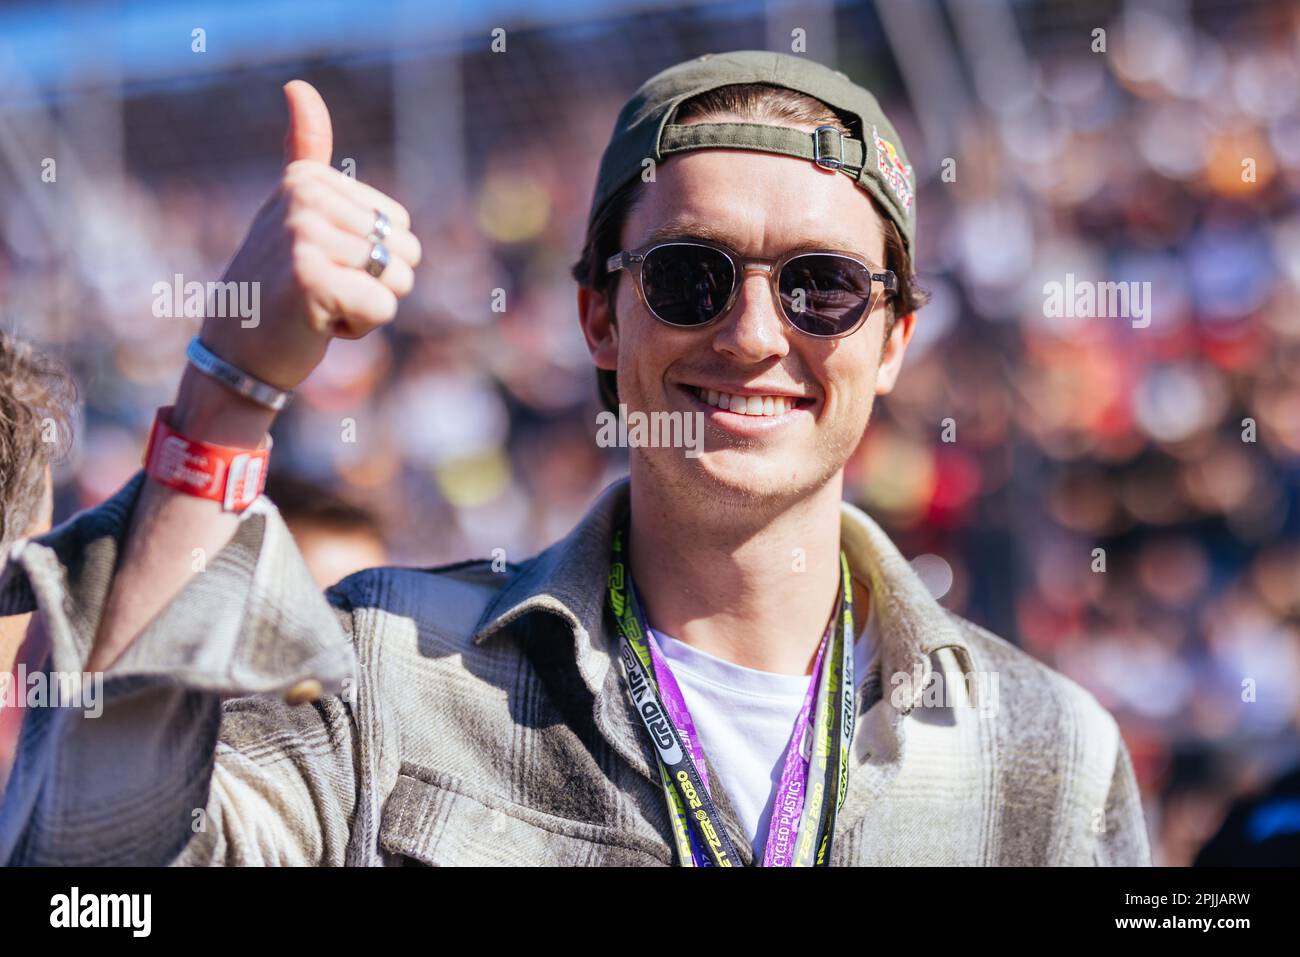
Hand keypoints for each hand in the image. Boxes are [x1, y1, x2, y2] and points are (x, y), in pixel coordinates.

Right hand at [195, 80, 421, 392]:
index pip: (399, 225)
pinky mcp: (311, 279)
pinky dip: (359, 328)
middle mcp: (303, 197)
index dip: (372, 259)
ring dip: (367, 307)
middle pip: (406, 252)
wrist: (237, 353)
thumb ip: (305, 153)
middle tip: (322, 292)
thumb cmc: (277, 286)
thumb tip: (297, 84)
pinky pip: (384, 308)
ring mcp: (304, 235)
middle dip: (375, 285)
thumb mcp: (294, 212)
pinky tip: (317, 324)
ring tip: (319, 305)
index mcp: (307, 178)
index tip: (321, 267)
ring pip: (398, 281)